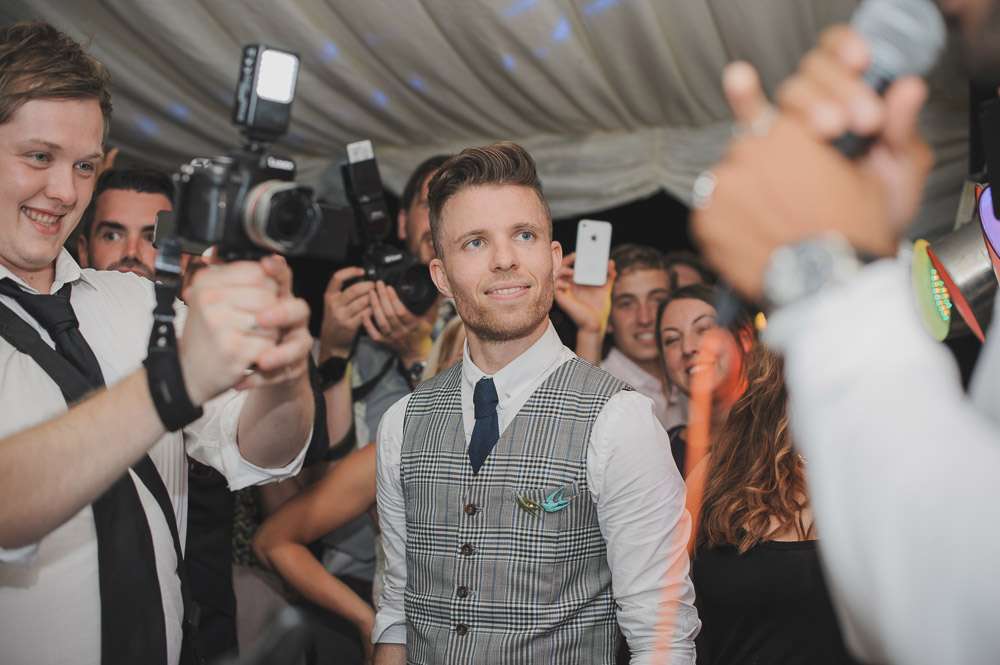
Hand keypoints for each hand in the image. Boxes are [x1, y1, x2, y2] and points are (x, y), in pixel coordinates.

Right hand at [178, 260, 280, 403]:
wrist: (187, 373)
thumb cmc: (206, 334)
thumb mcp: (216, 298)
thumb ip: (244, 278)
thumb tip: (275, 260)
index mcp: (206, 281)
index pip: (258, 271)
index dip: (266, 287)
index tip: (255, 300)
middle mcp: (210, 299)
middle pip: (269, 295)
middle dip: (271, 312)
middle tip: (253, 324)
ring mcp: (221, 324)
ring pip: (273, 319)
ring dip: (269, 332)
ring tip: (248, 337)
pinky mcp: (233, 348)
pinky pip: (269, 343)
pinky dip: (266, 351)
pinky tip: (248, 352)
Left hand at [237, 255, 312, 390]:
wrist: (241, 363)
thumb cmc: (238, 329)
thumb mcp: (229, 305)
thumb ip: (226, 286)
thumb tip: (205, 267)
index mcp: (276, 296)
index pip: (284, 277)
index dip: (279, 270)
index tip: (267, 264)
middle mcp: (291, 318)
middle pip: (299, 309)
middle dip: (282, 314)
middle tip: (262, 319)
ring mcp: (294, 342)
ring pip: (300, 344)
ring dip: (281, 353)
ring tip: (262, 361)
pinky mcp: (292, 367)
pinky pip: (284, 373)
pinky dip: (261, 379)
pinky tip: (241, 382)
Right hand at [319, 267, 373, 359]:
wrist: (332, 342)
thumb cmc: (335, 321)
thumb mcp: (333, 305)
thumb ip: (343, 293)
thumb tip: (362, 280)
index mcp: (329, 296)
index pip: (337, 278)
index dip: (350, 271)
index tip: (361, 271)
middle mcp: (334, 305)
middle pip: (355, 289)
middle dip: (369, 286)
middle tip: (375, 286)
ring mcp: (342, 316)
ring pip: (363, 301)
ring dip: (373, 298)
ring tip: (377, 297)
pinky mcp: (350, 325)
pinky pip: (366, 313)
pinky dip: (373, 309)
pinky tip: (375, 308)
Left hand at [363, 281, 432, 365]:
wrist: (415, 352)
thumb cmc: (423, 332)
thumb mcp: (431, 318)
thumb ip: (434, 303)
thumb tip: (440, 289)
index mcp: (414, 325)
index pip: (401, 311)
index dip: (393, 299)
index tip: (389, 286)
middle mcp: (402, 331)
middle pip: (389, 314)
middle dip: (382, 297)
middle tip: (378, 284)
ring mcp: (391, 337)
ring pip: (380, 321)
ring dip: (374, 306)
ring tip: (371, 292)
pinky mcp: (383, 342)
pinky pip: (373, 334)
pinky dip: (368, 324)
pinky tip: (364, 312)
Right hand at [553, 253, 615, 333]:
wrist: (596, 323)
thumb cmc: (598, 308)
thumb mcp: (606, 288)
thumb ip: (609, 276)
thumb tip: (611, 263)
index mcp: (577, 281)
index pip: (572, 264)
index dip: (573, 257)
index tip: (581, 252)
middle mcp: (569, 284)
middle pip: (562, 266)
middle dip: (568, 259)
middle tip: (577, 256)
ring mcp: (563, 291)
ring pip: (555, 274)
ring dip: (563, 271)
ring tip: (573, 272)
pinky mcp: (560, 299)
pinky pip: (554, 287)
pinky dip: (559, 283)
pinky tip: (568, 285)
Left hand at [691, 28, 931, 299]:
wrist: (829, 289)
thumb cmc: (855, 232)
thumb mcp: (876, 175)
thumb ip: (879, 129)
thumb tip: (902, 87)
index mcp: (788, 131)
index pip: (761, 113)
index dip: (758, 112)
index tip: (745, 94)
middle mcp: (748, 150)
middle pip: (744, 151)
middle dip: (759, 170)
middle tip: (785, 202)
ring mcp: (721, 186)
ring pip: (725, 182)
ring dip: (740, 197)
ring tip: (770, 226)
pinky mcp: (703, 219)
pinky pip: (709, 215)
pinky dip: (723, 226)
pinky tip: (752, 240)